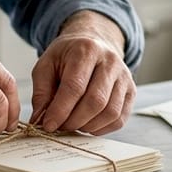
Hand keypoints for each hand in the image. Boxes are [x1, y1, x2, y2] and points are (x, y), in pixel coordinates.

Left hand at [30, 11, 134, 134]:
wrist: (92, 42)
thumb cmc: (67, 56)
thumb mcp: (46, 65)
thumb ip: (41, 92)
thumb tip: (40, 119)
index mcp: (86, 50)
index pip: (75, 86)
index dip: (60, 110)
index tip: (48, 125)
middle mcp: (110, 61)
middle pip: (96, 101)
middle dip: (74, 121)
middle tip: (60, 127)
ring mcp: (124, 76)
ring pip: (110, 112)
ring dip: (88, 126)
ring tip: (73, 125)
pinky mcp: (131, 90)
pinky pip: (120, 118)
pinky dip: (102, 128)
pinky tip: (88, 125)